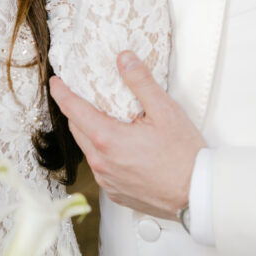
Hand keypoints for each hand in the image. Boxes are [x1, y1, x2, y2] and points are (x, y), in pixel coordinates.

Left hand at [50, 51, 205, 218]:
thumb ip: (140, 82)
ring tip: (106, 119)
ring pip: (88, 149)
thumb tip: (124, 60)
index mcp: (107, 139)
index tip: (56, 82)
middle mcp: (101, 162)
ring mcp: (107, 180)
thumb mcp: (165, 111)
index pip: (72, 109)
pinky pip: (101, 167)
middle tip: (83, 96)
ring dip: (90, 132)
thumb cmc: (184, 157)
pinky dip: (103, 152)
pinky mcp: (116, 192)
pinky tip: (121, 146)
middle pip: (77, 128)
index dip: (61, 92)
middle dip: (76, 110)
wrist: (198, 195)